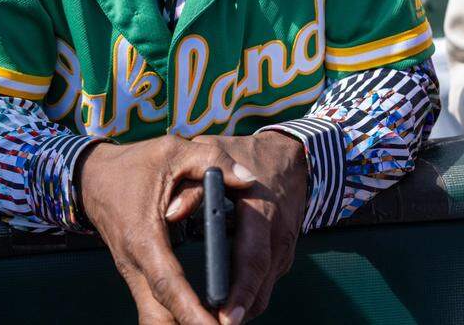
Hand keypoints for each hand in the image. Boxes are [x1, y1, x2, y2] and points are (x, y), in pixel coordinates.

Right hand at [78, 136, 256, 323]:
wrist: (92, 178)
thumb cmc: (134, 164)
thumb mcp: (172, 151)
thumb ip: (210, 162)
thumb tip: (247, 180)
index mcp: (144, 236)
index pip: (168, 283)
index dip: (191, 311)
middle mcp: (135, 263)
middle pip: (158, 317)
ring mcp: (133, 274)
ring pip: (154, 318)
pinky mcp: (138, 276)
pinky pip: (156, 307)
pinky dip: (177, 318)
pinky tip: (201, 321)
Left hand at [168, 132, 307, 324]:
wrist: (293, 156)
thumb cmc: (245, 155)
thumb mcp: (216, 157)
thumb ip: (194, 185)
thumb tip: (170, 214)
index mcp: (261, 211)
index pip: (252, 260)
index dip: (239, 291)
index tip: (222, 316)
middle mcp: (278, 234)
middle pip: (260, 286)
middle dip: (238, 311)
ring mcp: (285, 247)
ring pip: (265, 291)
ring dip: (242, 308)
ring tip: (213, 319)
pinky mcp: (284, 254)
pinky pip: (266, 282)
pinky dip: (248, 295)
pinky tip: (227, 305)